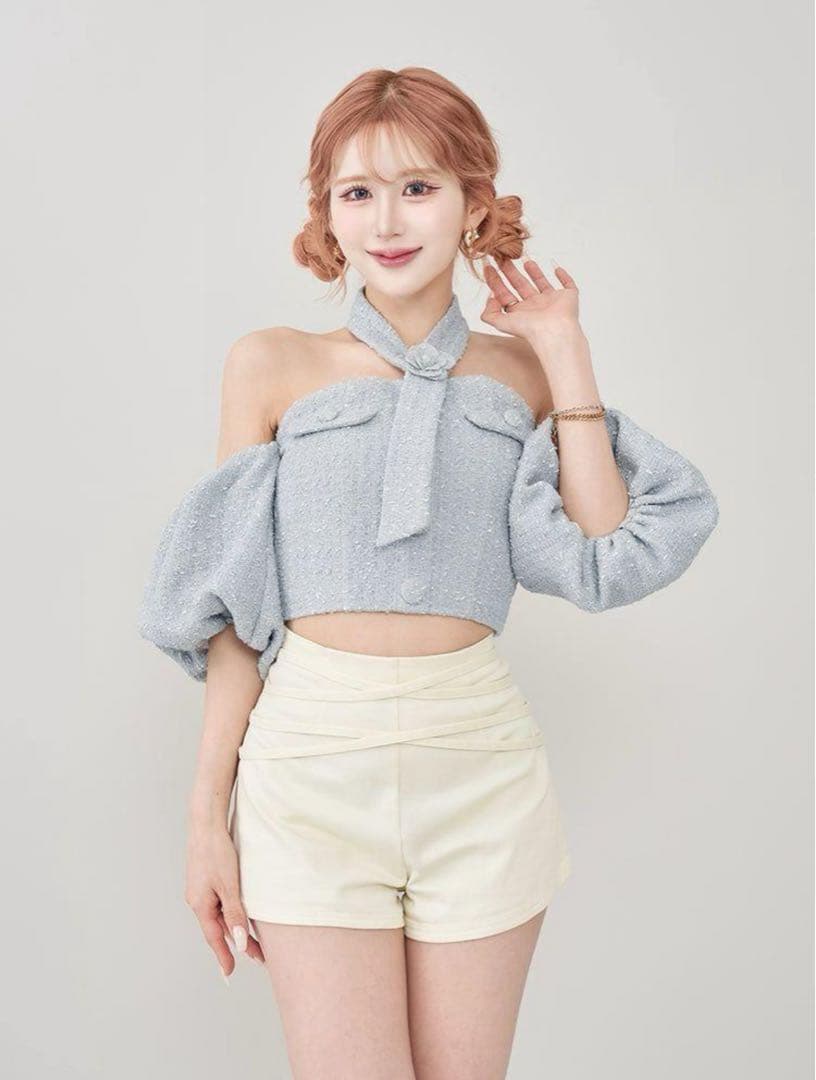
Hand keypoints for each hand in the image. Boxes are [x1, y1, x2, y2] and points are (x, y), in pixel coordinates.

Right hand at [184, 824, 264, 978]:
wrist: (206, 822)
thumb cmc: (216, 850)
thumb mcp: (230, 885)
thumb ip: (235, 914)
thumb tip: (238, 942)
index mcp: (200, 904)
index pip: (213, 937)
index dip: (223, 955)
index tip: (230, 973)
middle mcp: (197, 899)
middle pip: (218, 927)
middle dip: (236, 942)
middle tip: (257, 955)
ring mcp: (200, 889)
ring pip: (219, 914)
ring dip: (234, 926)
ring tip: (254, 938)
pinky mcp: (205, 878)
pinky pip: (218, 902)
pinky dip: (230, 911)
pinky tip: (241, 912)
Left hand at [481, 256, 582, 343]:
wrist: (553, 330)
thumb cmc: (529, 329)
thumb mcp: (501, 322)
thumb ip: (489, 313)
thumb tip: (490, 297)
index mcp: (519, 312)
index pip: (505, 294)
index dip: (496, 282)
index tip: (489, 268)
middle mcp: (534, 307)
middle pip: (520, 286)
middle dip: (511, 272)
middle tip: (503, 259)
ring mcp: (551, 302)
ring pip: (541, 283)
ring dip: (534, 272)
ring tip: (526, 260)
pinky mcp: (568, 297)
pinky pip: (567, 285)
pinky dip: (564, 276)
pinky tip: (557, 268)